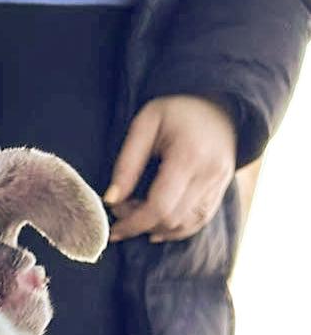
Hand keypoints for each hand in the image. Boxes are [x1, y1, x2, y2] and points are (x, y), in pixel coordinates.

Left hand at [106, 95, 236, 242]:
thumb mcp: (145, 125)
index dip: (133, 224)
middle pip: (170, 220)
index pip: (159, 207)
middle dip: (141, 224)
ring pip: (184, 226)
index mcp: (189, 155)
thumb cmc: (176, 112)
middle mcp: (209, 173)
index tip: (113, 229)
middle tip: (124, 211)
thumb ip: (127, 163)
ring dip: (157, 228)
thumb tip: (111, 199)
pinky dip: (175, 229)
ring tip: (139, 213)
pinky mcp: (221, 191)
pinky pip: (198, 222)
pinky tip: (158, 225)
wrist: (219, 105)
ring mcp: (219, 184)